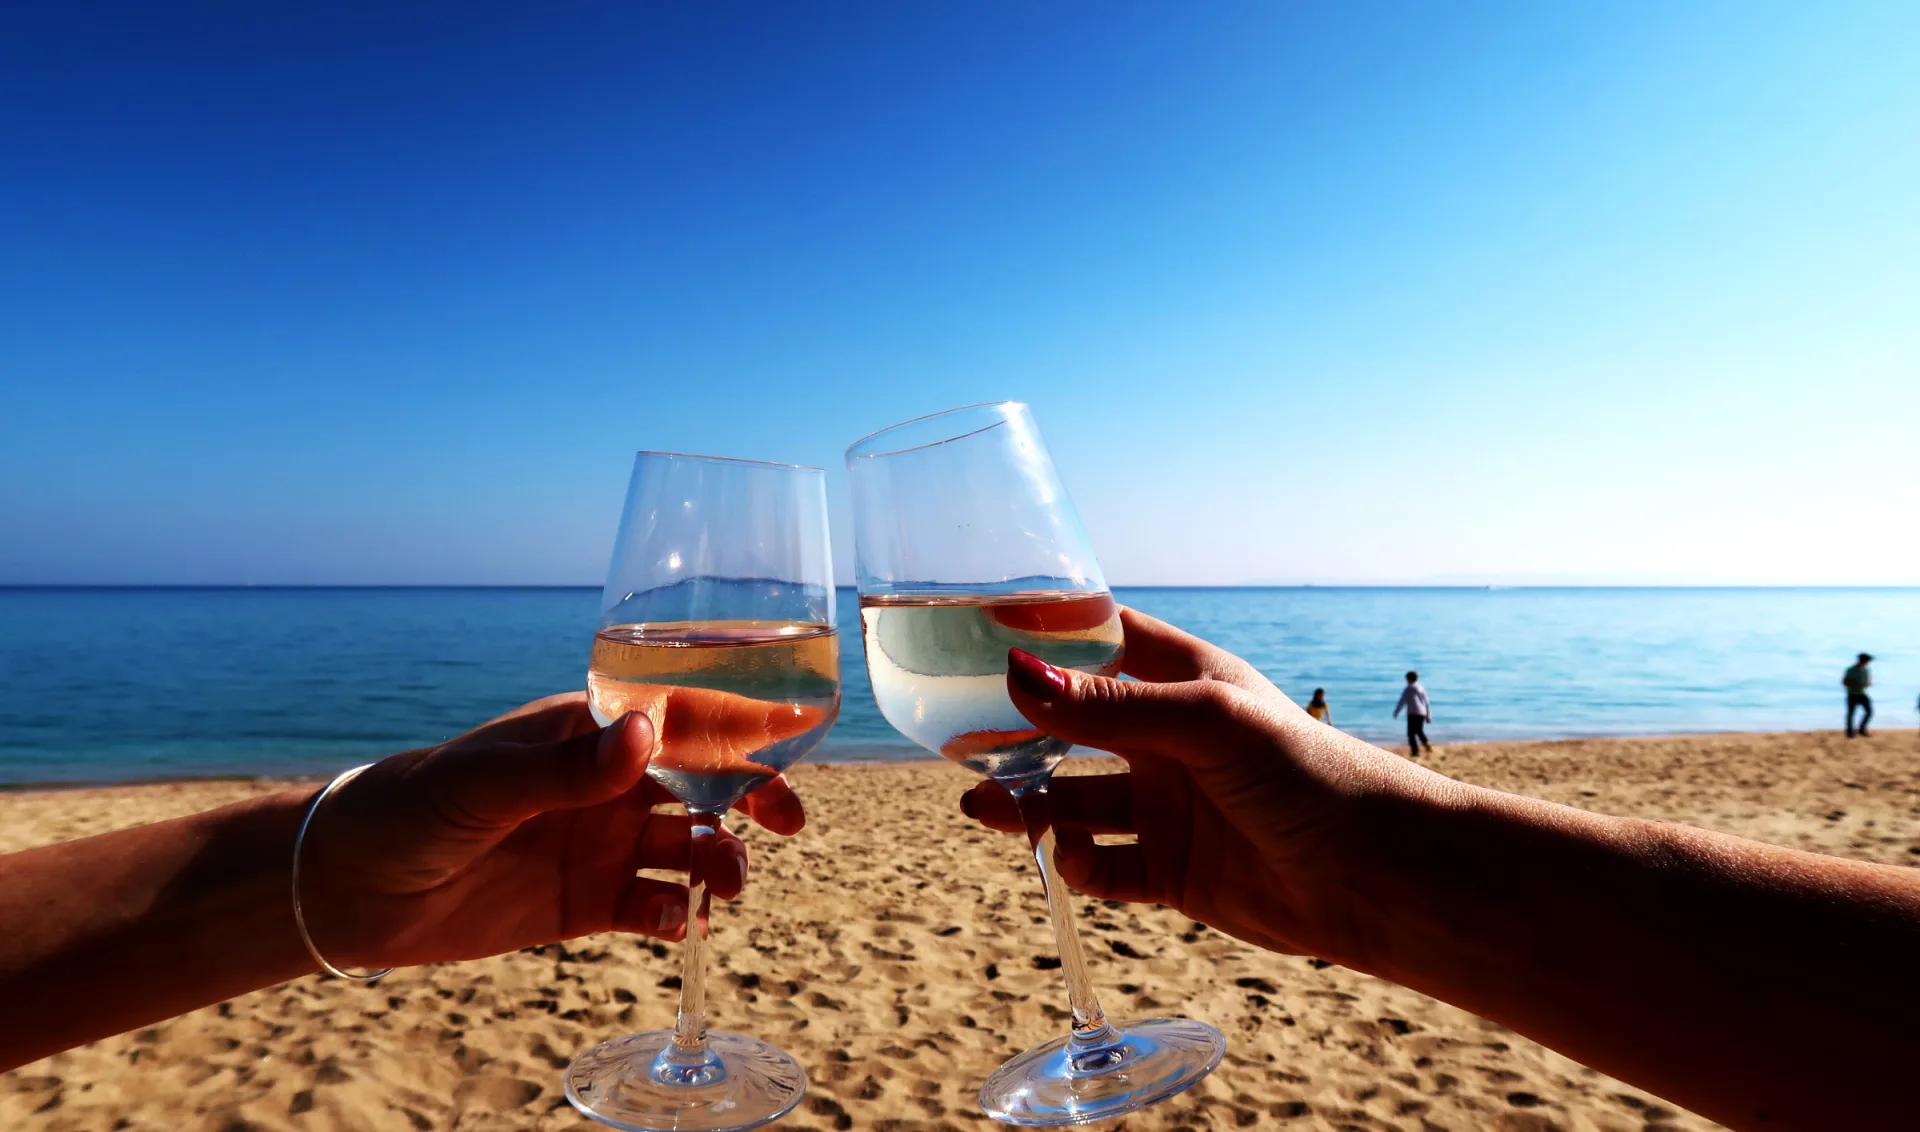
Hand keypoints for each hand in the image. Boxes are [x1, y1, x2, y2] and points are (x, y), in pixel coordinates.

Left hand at [298, 692, 804, 967]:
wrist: (349, 890)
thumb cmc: (409, 806)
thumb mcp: (485, 781)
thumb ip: (568, 766)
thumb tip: (646, 735)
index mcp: (589, 728)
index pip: (683, 715)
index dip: (745, 722)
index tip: (799, 732)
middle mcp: (608, 781)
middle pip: (707, 782)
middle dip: (756, 796)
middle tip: (788, 820)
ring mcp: (601, 842)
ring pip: (691, 846)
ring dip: (721, 860)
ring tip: (725, 881)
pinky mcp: (587, 903)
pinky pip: (655, 906)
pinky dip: (677, 915)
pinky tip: (677, 922)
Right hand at [960, 609, 1449, 961]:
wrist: (1375, 875)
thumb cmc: (1308, 772)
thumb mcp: (1204, 722)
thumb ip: (1108, 706)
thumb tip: (1015, 674)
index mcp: (1181, 680)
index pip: (1098, 640)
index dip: (1041, 635)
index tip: (971, 630)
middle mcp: (1166, 739)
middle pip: (1070, 726)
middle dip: (1015, 731)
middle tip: (952, 735)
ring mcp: (1167, 806)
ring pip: (1074, 799)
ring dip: (1027, 803)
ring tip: (980, 804)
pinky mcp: (1172, 871)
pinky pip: (1103, 865)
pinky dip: (1076, 864)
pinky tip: (1066, 858)